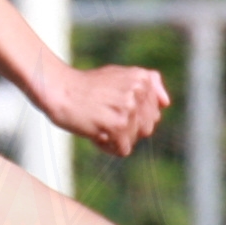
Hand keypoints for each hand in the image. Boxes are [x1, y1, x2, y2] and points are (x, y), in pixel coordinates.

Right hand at [36, 61, 171, 157]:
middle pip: (147, 128)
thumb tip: (166, 103)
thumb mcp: (120, 75)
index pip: (153, 114)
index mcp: (142, 79)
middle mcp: (139, 91)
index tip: (112, 107)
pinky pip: (123, 149)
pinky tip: (94, 133)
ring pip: (134, 139)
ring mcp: (129, 108)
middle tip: (103, 116)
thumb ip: (147, 84)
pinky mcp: (117, 125)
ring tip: (98, 122)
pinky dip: (107, 147)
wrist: (58, 90)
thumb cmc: (87, 86)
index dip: (132, 116)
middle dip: (127, 128)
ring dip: (115, 138)